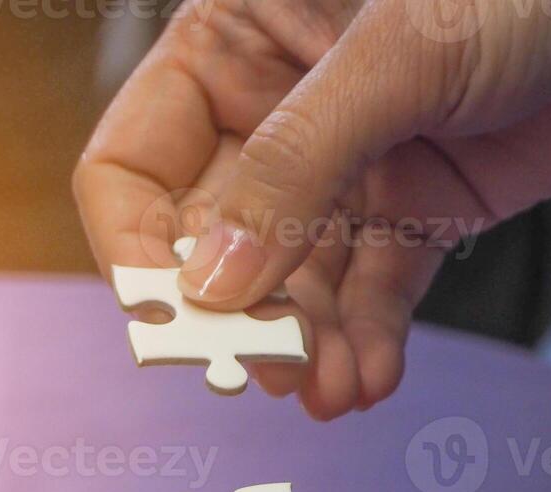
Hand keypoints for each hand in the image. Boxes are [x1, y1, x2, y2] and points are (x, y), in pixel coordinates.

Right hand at [74, 0, 550, 418]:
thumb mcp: (401, 51)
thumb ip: (297, 165)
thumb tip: (210, 281)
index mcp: (236, 44)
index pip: (136, 161)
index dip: (137, 245)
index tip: (168, 318)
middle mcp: (276, 114)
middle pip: (214, 239)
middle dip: (240, 311)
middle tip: (265, 369)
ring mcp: (346, 169)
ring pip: (296, 281)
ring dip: (308, 343)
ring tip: (330, 387)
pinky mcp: (414, 211)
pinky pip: (373, 291)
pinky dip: (368, 340)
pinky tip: (370, 377)